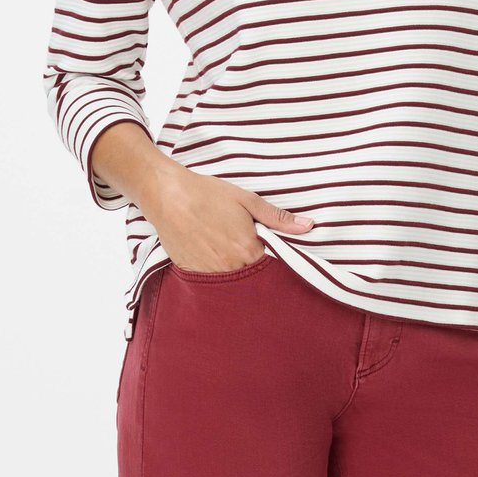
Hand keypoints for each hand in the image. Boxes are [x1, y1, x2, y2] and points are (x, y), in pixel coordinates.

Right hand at [139, 159, 315, 271]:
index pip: (273, 268)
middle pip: (252, 277)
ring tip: (227, 249)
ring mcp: (209, 274)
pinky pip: (210, 281)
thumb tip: (309, 227)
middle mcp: (230, 268)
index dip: (274, 260)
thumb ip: (279, 219)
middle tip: (245, 247)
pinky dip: (215, 271)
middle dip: (254, 266)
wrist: (169, 196)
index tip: (272, 252)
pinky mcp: (191, 274)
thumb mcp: (248, 200)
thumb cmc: (208, 195)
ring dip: (235, 270)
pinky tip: (212, 254)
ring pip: (231, 281)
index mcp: (248, 250)